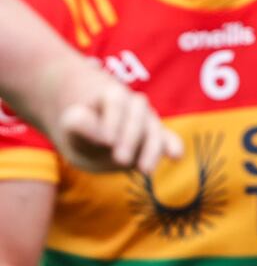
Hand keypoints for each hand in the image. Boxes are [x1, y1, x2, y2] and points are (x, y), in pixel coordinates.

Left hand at [53, 76, 182, 174]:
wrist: (92, 141)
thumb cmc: (81, 130)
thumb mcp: (71, 126)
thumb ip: (79, 125)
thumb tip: (101, 135)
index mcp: (111, 95)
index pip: (116, 100)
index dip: (113, 119)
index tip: (106, 141)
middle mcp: (134, 105)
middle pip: (138, 111)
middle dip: (130, 136)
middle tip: (119, 160)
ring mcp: (148, 121)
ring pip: (154, 128)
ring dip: (151, 148)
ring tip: (145, 170)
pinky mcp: (157, 138)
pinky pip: (169, 138)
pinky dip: (174, 146)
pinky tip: (176, 157)